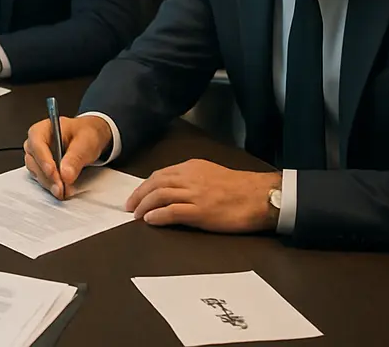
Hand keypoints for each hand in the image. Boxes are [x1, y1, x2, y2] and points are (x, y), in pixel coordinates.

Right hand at [23, 114, 112, 199]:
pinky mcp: (42, 168)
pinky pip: (42, 179)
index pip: (36, 144)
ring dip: (50, 183)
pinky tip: (63, 189)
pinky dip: (52, 185)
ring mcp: (37, 157)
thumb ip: (75, 157)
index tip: (53, 172)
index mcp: (42, 129)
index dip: (43, 160)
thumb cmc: (85, 134)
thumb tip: (65, 174)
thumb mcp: (85, 141)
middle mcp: (36, 143)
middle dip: (48, 176)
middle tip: (62, 187)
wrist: (90, 139)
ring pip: (37, 173)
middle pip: (34, 161)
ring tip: (64, 190)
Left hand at [126, 159, 280, 233]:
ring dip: (144, 205)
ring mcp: (195, 194)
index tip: (137, 194)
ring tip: (136, 215)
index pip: (160, 174)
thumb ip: (192, 178)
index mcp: (191, 167)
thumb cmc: (239, 187)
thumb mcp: (210, 173)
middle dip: (139, 195)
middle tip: (129, 206)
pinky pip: (173, 211)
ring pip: (160, 196)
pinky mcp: (201, 211)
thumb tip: (175, 188)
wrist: (259, 196)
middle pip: (155, 183)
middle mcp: (189, 178)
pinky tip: (150, 220)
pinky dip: (158, 215)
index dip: (146, 185)